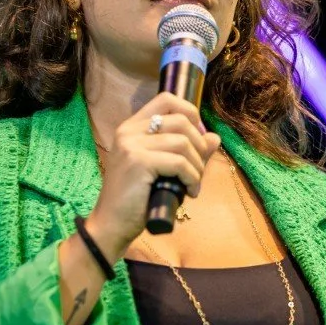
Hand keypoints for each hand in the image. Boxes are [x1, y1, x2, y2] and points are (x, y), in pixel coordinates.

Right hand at [86, 92, 220, 258]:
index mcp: (132, 127)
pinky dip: (191, 177)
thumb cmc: (137, 198)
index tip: (199, 136)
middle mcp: (129, 130)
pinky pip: (179, 162)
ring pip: (183, 142)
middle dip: (199, 145)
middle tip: (198, 168)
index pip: (166, 99)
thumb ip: (187, 151)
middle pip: (181, 120)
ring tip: (193, 184)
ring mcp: (131, 145)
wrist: (112, 225)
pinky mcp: (138, 162)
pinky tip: (188, 191)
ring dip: (197, 165)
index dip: (190, 112)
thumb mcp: (164, 170)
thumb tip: (214, 137)